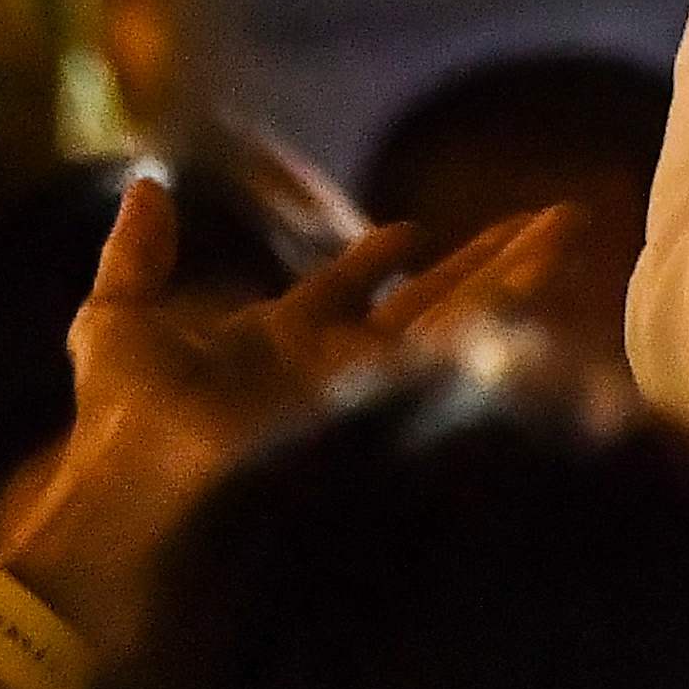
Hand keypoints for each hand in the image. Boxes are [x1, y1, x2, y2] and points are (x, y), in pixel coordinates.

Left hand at [0, 181, 575, 655]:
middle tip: (542, 218)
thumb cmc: (120, 429)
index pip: (348, 289)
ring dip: (520, 269)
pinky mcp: (392, 399)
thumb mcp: (115, 324)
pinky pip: (465, 344)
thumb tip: (147, 185)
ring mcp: (372, 384)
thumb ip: (137, 258)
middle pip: (426, 298)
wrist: (139, 504)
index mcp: (280, 340)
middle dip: (484, 258)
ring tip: (573, 221)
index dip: (380, 256)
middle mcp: (339, 363)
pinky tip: (558, 274)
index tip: (414, 228)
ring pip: (461, 314)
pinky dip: (516, 310)